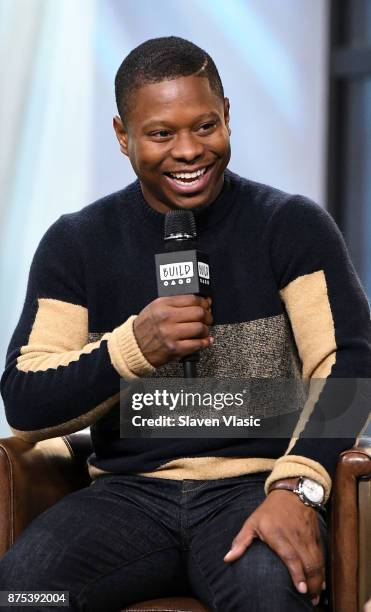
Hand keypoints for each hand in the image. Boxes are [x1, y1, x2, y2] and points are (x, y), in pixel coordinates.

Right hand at [133, 295, 212, 366]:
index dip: (204, 302)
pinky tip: (204, 340)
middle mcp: (166, 318)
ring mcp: (170, 334)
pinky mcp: (174, 349)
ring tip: (203, 330)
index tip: (207, 304)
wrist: (134, 346)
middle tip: (208, 318)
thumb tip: (198, 301)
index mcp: (162, 305)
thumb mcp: (155, 308)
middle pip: (199, 313)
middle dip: (208, 316)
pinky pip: (197, 344)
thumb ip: (174, 302)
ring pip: (200, 328)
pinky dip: (204, 342)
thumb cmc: (146, 327)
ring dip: (205, 330)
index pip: (192, 299)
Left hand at [223, 490, 325, 605]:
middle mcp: (295, 536)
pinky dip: (322, 570)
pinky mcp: (316, 536)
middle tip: (310, 599)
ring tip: (315, 596)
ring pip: (317, 561)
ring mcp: (307, 536)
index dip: (297, 574)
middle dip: (311, 583)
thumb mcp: (252, 522)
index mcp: (277, 534)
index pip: (291, 556)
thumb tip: (227, 558)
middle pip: (308, 563)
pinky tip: (320, 582)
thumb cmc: (269, 510)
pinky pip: (321, 556)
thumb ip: (241, 541)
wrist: (292, 492)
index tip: (301, 589)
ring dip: (318, 579)